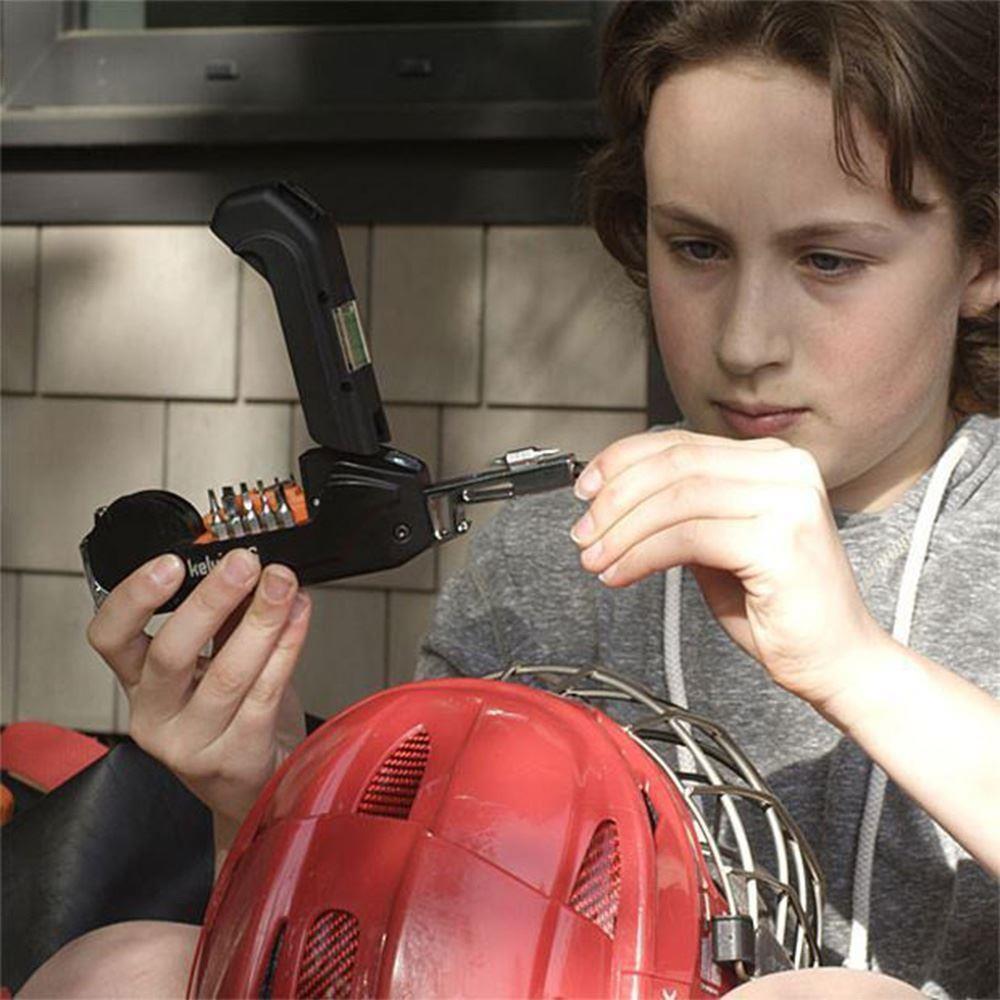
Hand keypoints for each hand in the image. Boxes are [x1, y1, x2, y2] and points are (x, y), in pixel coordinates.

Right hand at [86, 548, 311, 829]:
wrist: (256, 788)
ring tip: (282, 584)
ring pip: (226, 674)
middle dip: (212, 599)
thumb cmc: (236, 720)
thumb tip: (248, 567)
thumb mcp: (215, 664)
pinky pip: (265, 694)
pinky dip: (287, 647)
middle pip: (170, 653)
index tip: (171, 563)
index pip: (109, 638)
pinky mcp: (236, 758)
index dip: (133, 598)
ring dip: (261, 619)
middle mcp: (155, 717)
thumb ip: (225, 620)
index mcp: (139, 684)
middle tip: (244, 563)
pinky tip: (299, 618)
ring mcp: (192, 744)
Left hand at [570, 429, 883, 708]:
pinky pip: (688, 537)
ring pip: (675, 498)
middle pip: (673, 464)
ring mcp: (788, 500)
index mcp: (772, 460)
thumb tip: (613, 497)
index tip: (585, 490)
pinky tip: (621, 573)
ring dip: (621, 531)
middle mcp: (786, 468)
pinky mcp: (781, 540)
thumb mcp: (716, 546)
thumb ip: (679, 512)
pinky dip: (641, 555)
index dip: (621, 462)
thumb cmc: (779, 608)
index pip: (679, 444)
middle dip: (614, 498)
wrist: (839, 661)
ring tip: (595, 559)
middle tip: (583, 532)